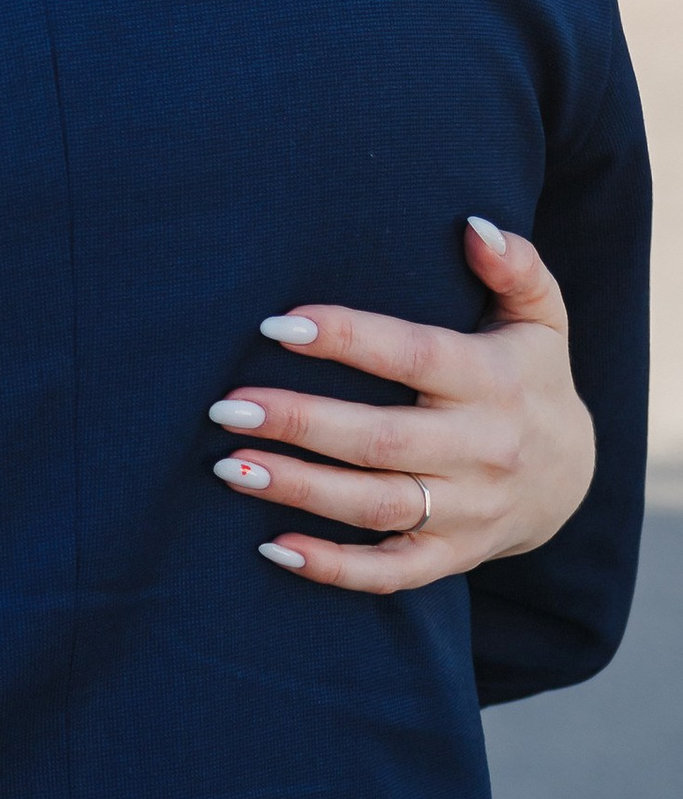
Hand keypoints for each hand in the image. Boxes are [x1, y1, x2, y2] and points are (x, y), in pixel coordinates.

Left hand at [207, 219, 593, 592]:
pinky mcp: (452, 556)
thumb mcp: (539, 316)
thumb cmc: (528, 376)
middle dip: (299, 422)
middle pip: (380, 439)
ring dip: (299, 489)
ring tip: (229, 466)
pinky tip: (273, 547)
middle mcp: (481, 449)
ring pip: (375, 506)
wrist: (573, 477)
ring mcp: (468, 510)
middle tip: (225, 405)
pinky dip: (333, 568)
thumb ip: (515, 266)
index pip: (413, 356)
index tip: (276, 326)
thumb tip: (474, 226)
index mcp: (492, 381)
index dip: (347, 339)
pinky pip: (391, 572)